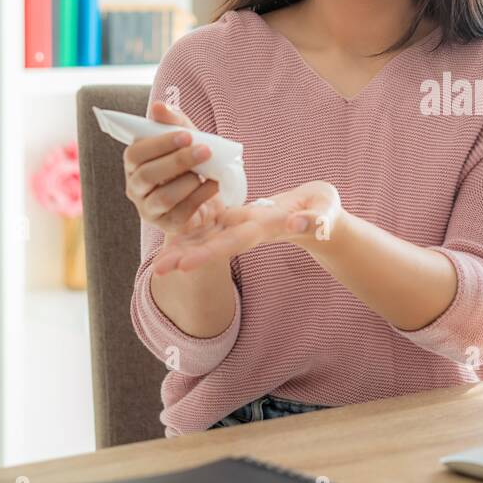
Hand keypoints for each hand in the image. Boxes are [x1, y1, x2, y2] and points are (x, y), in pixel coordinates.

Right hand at [124, 101, 223, 238]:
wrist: (209, 195)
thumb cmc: (192, 163)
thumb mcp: (187, 139)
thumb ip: (173, 122)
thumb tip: (159, 106)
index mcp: (135, 163)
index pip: (135, 153)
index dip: (159, 144)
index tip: (187, 135)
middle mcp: (135, 187)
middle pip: (148, 175)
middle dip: (178, 161)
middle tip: (205, 150)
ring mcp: (149, 208)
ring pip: (163, 197)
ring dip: (189, 182)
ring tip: (208, 172)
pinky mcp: (167, 225)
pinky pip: (181, 212)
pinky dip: (200, 196)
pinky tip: (214, 185)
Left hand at [152, 180, 342, 274]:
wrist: (320, 216)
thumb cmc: (325, 211)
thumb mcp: (326, 211)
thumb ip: (318, 219)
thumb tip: (301, 223)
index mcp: (266, 228)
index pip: (234, 241)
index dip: (210, 251)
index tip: (184, 265)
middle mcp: (249, 232)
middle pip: (214, 245)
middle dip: (187, 257)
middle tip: (158, 271)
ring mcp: (243, 227)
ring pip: (208, 239)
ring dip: (183, 251)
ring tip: (156, 266)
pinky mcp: (239, 220)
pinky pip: (211, 227)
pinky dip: (191, 233)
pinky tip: (170, 240)